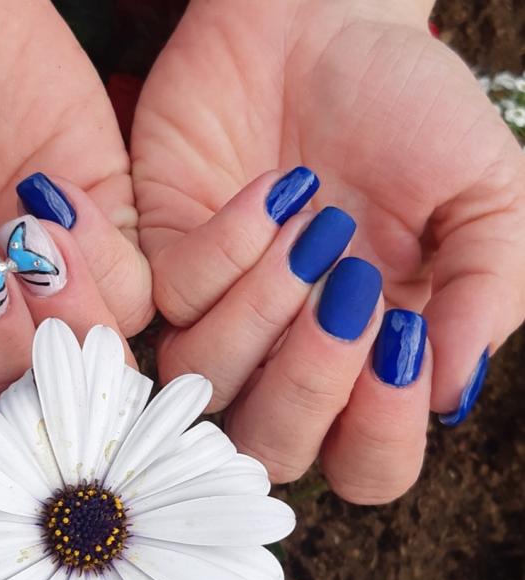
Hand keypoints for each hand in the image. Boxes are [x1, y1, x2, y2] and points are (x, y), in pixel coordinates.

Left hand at [131, 0, 524, 502]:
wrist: (325, 30)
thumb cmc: (409, 114)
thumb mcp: (483, 195)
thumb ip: (482, 295)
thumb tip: (451, 394)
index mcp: (370, 365)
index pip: (366, 465)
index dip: (379, 431)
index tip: (399, 334)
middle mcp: (288, 360)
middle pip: (271, 449)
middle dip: (309, 384)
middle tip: (350, 290)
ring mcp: (220, 319)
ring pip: (206, 383)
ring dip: (265, 310)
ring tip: (315, 225)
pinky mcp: (165, 271)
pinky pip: (173, 302)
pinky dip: (227, 249)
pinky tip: (274, 191)